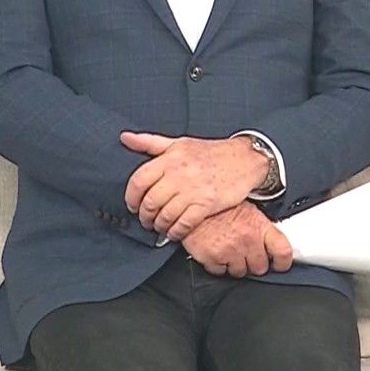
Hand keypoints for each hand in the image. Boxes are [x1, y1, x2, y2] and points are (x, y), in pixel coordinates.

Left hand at [122, 132, 269, 239]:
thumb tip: (125, 138)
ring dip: (159, 226)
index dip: (131, 198)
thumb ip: (149, 142)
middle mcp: (178, 174)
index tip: (132, 205)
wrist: (244, 160)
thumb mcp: (179, 143)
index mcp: (169, 159)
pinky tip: (175, 233)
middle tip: (146, 221)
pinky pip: (184, 224)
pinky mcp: (206, 204)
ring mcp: (193, 190)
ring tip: (160, 227)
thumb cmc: (211, 152)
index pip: (138, 181)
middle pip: (149, 202)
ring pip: (165, 215)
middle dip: (144, 216)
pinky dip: (176, 232)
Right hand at [182, 202, 293, 277]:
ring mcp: (230, 251)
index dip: (283, 262)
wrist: (192, 206)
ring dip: (236, 265)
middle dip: (255, 263)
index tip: (280, 265)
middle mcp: (247, 239)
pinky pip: (221, 272)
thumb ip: (261, 228)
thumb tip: (271, 243)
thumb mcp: (247, 210)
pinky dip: (219, 265)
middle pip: (261, 267)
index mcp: (259, 226)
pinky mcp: (214, 259)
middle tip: (246, 254)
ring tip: (229, 250)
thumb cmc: (219, 208)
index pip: (283, 251)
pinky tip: (216, 252)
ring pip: (241, 272)